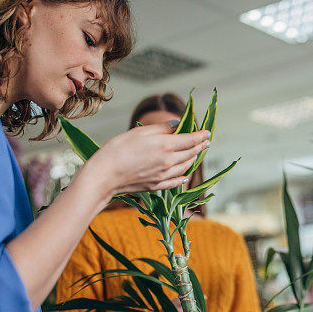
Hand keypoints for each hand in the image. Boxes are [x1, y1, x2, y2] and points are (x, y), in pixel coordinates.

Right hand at [87, 124, 209, 197]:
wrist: (105, 175)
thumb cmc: (118, 149)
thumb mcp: (140, 132)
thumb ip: (162, 128)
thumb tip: (178, 126)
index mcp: (166, 146)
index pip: (191, 140)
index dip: (201, 135)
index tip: (207, 133)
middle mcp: (169, 162)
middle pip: (190, 153)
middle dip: (200, 146)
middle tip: (206, 142)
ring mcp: (164, 176)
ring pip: (185, 167)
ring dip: (193, 160)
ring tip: (196, 154)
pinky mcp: (156, 186)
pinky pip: (175, 182)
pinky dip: (183, 177)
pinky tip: (185, 176)